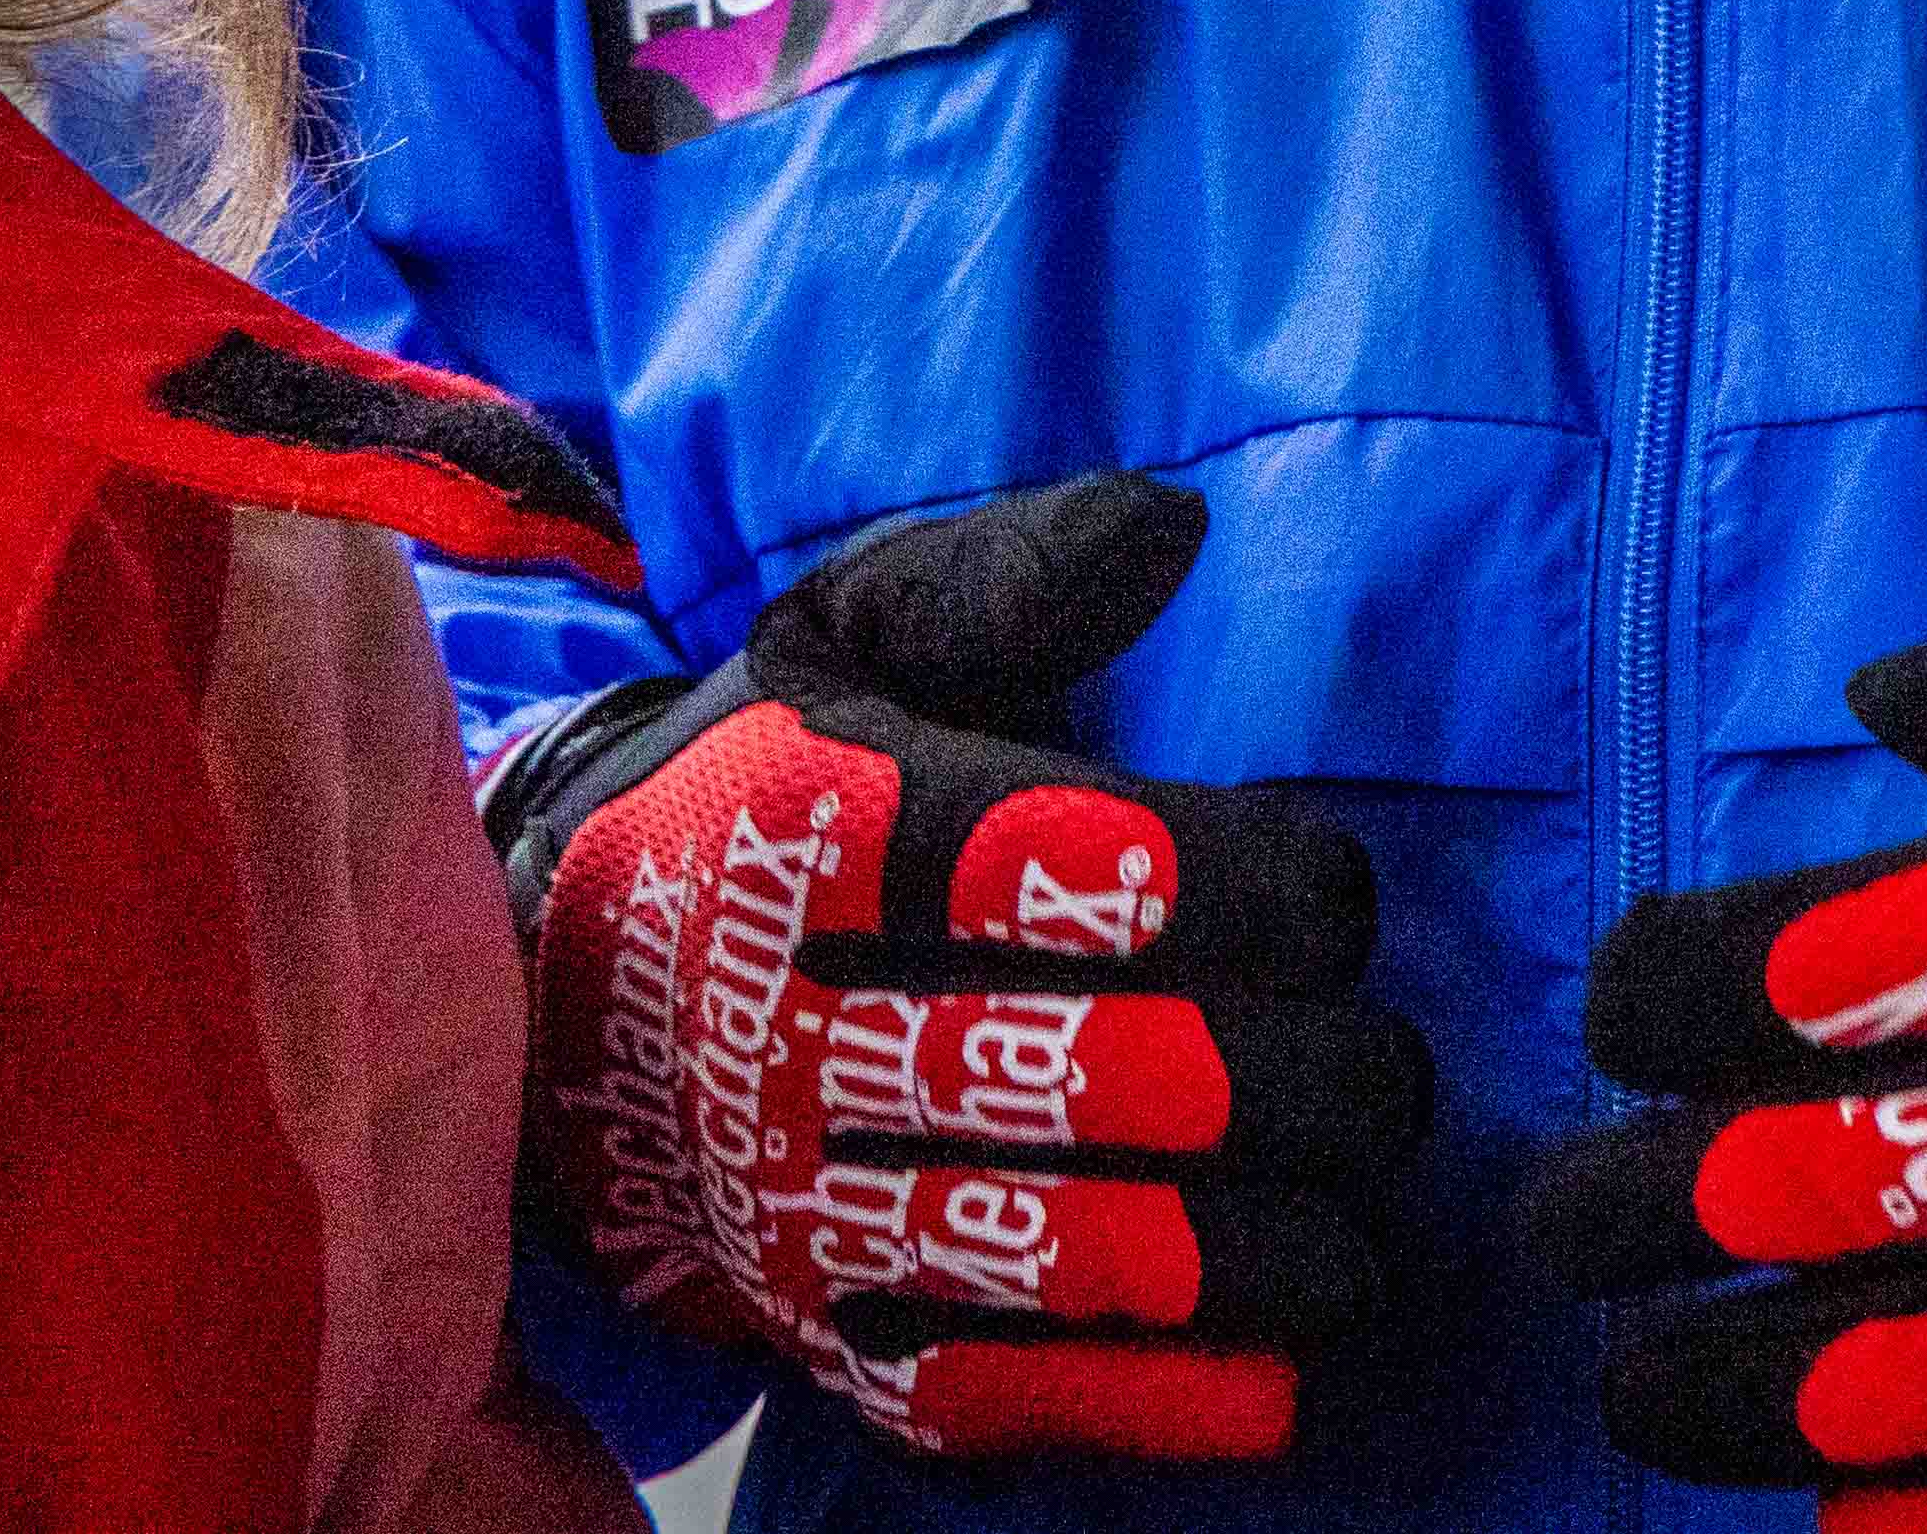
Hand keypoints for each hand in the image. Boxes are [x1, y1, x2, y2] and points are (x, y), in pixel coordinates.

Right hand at [487, 470, 1429, 1463]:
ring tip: (1363, 1216)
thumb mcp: (846, 633)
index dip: (1261, 888)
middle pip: (1104, 1075)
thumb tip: (1173, 527)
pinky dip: (1165, 1399)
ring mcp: (796, 1212)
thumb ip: (1008, 575)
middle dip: (1301, 1082)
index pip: (1080, 872)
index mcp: (811, 831)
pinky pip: (1012, 1396)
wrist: (544, 995)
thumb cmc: (762, 785)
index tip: (1332, 899)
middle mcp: (791, 1031)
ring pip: (1078, 1254)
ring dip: (1267, 1250)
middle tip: (1383, 1072)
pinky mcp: (818, 1349)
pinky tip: (1278, 1364)